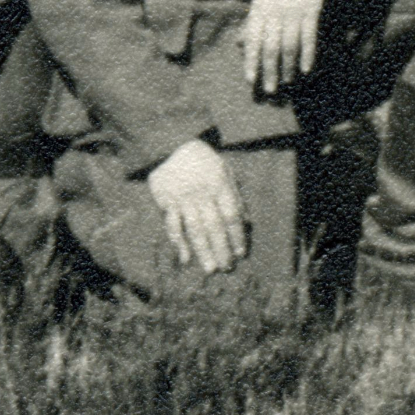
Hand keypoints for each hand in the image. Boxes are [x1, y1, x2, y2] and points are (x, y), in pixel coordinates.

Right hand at [146, 139, 246, 273]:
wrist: (171, 146)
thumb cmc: (203, 162)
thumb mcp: (225, 171)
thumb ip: (235, 196)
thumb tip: (248, 222)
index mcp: (219, 184)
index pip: (231, 214)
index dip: (237, 235)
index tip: (241, 253)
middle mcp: (202, 193)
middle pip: (214, 225)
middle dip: (222, 248)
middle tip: (227, 267)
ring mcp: (183, 198)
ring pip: (195, 229)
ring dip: (203, 250)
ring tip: (211, 269)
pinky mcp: (166, 202)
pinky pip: (173, 225)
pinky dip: (178, 243)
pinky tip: (185, 258)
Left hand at [242, 0, 328, 94]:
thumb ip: (251, 21)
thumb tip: (238, 44)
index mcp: (259, 9)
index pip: (253, 40)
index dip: (251, 61)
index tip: (250, 80)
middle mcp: (275, 11)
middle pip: (271, 47)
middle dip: (270, 70)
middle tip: (270, 90)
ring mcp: (294, 11)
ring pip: (290, 45)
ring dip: (288, 66)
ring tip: (287, 81)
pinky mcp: (312, 9)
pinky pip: (309, 36)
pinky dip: (308, 54)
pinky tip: (306, 69)